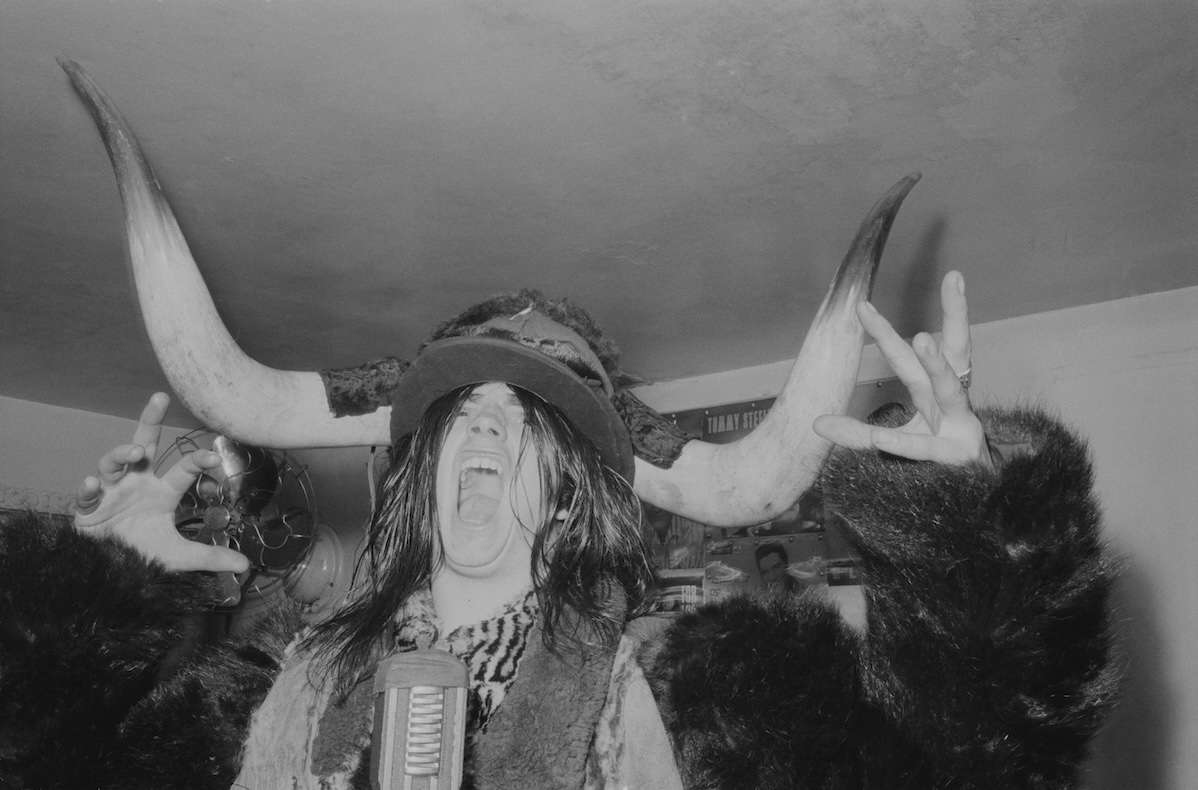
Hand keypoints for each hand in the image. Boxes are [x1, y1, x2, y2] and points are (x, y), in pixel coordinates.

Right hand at [74, 393, 251, 573]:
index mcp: (162, 491)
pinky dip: (88, 489)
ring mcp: (110, 492)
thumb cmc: (143, 554)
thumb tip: (246, 565)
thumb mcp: (179, 556)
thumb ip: (210, 557)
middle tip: (159, 398)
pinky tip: (92, 484)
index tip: (214, 455)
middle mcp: (137, 483)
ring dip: (121, 453)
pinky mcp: (88, 509)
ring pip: (112, 462)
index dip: (198, 460)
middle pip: (143, 444)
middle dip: (150, 420)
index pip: (183, 469)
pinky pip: (86, 495)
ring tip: (136, 450)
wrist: (109, 572)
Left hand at [814, 271, 989, 467]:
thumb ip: (857, 433)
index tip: (861, 304)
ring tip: (924, 338)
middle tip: (953, 280)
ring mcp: (958, 424)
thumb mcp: (893, 441)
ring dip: (937, 363)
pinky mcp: (956, 455)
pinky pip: (924, 447)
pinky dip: (902, 443)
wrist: (972, 492)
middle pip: (952, 352)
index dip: (884, 330)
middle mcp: (949, 400)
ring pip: (949, 388)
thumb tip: (817, 422)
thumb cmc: (936, 456)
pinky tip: (881, 437)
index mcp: (932, 391)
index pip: (906, 355)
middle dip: (955, 315)